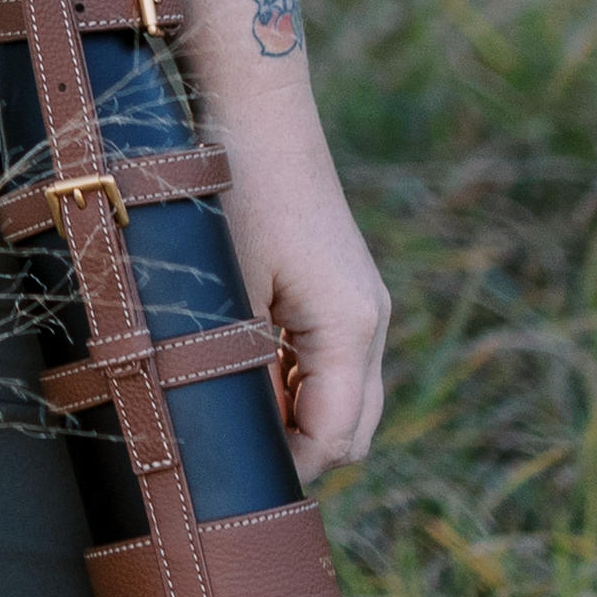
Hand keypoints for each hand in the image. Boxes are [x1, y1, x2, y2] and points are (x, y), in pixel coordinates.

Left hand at [219, 140, 391, 486]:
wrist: (252, 112)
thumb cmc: (234, 195)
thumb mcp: (227, 291)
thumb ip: (240, 370)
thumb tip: (235, 437)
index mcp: (350, 329)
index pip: (334, 439)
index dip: (288, 470)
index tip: (234, 484)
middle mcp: (369, 321)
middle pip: (349, 428)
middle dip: (298, 452)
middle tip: (232, 457)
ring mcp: (361, 303)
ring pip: (343, 396)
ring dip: (296, 415)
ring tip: (234, 411)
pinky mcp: (342, 287)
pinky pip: (331, 359)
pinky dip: (297, 380)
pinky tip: (247, 369)